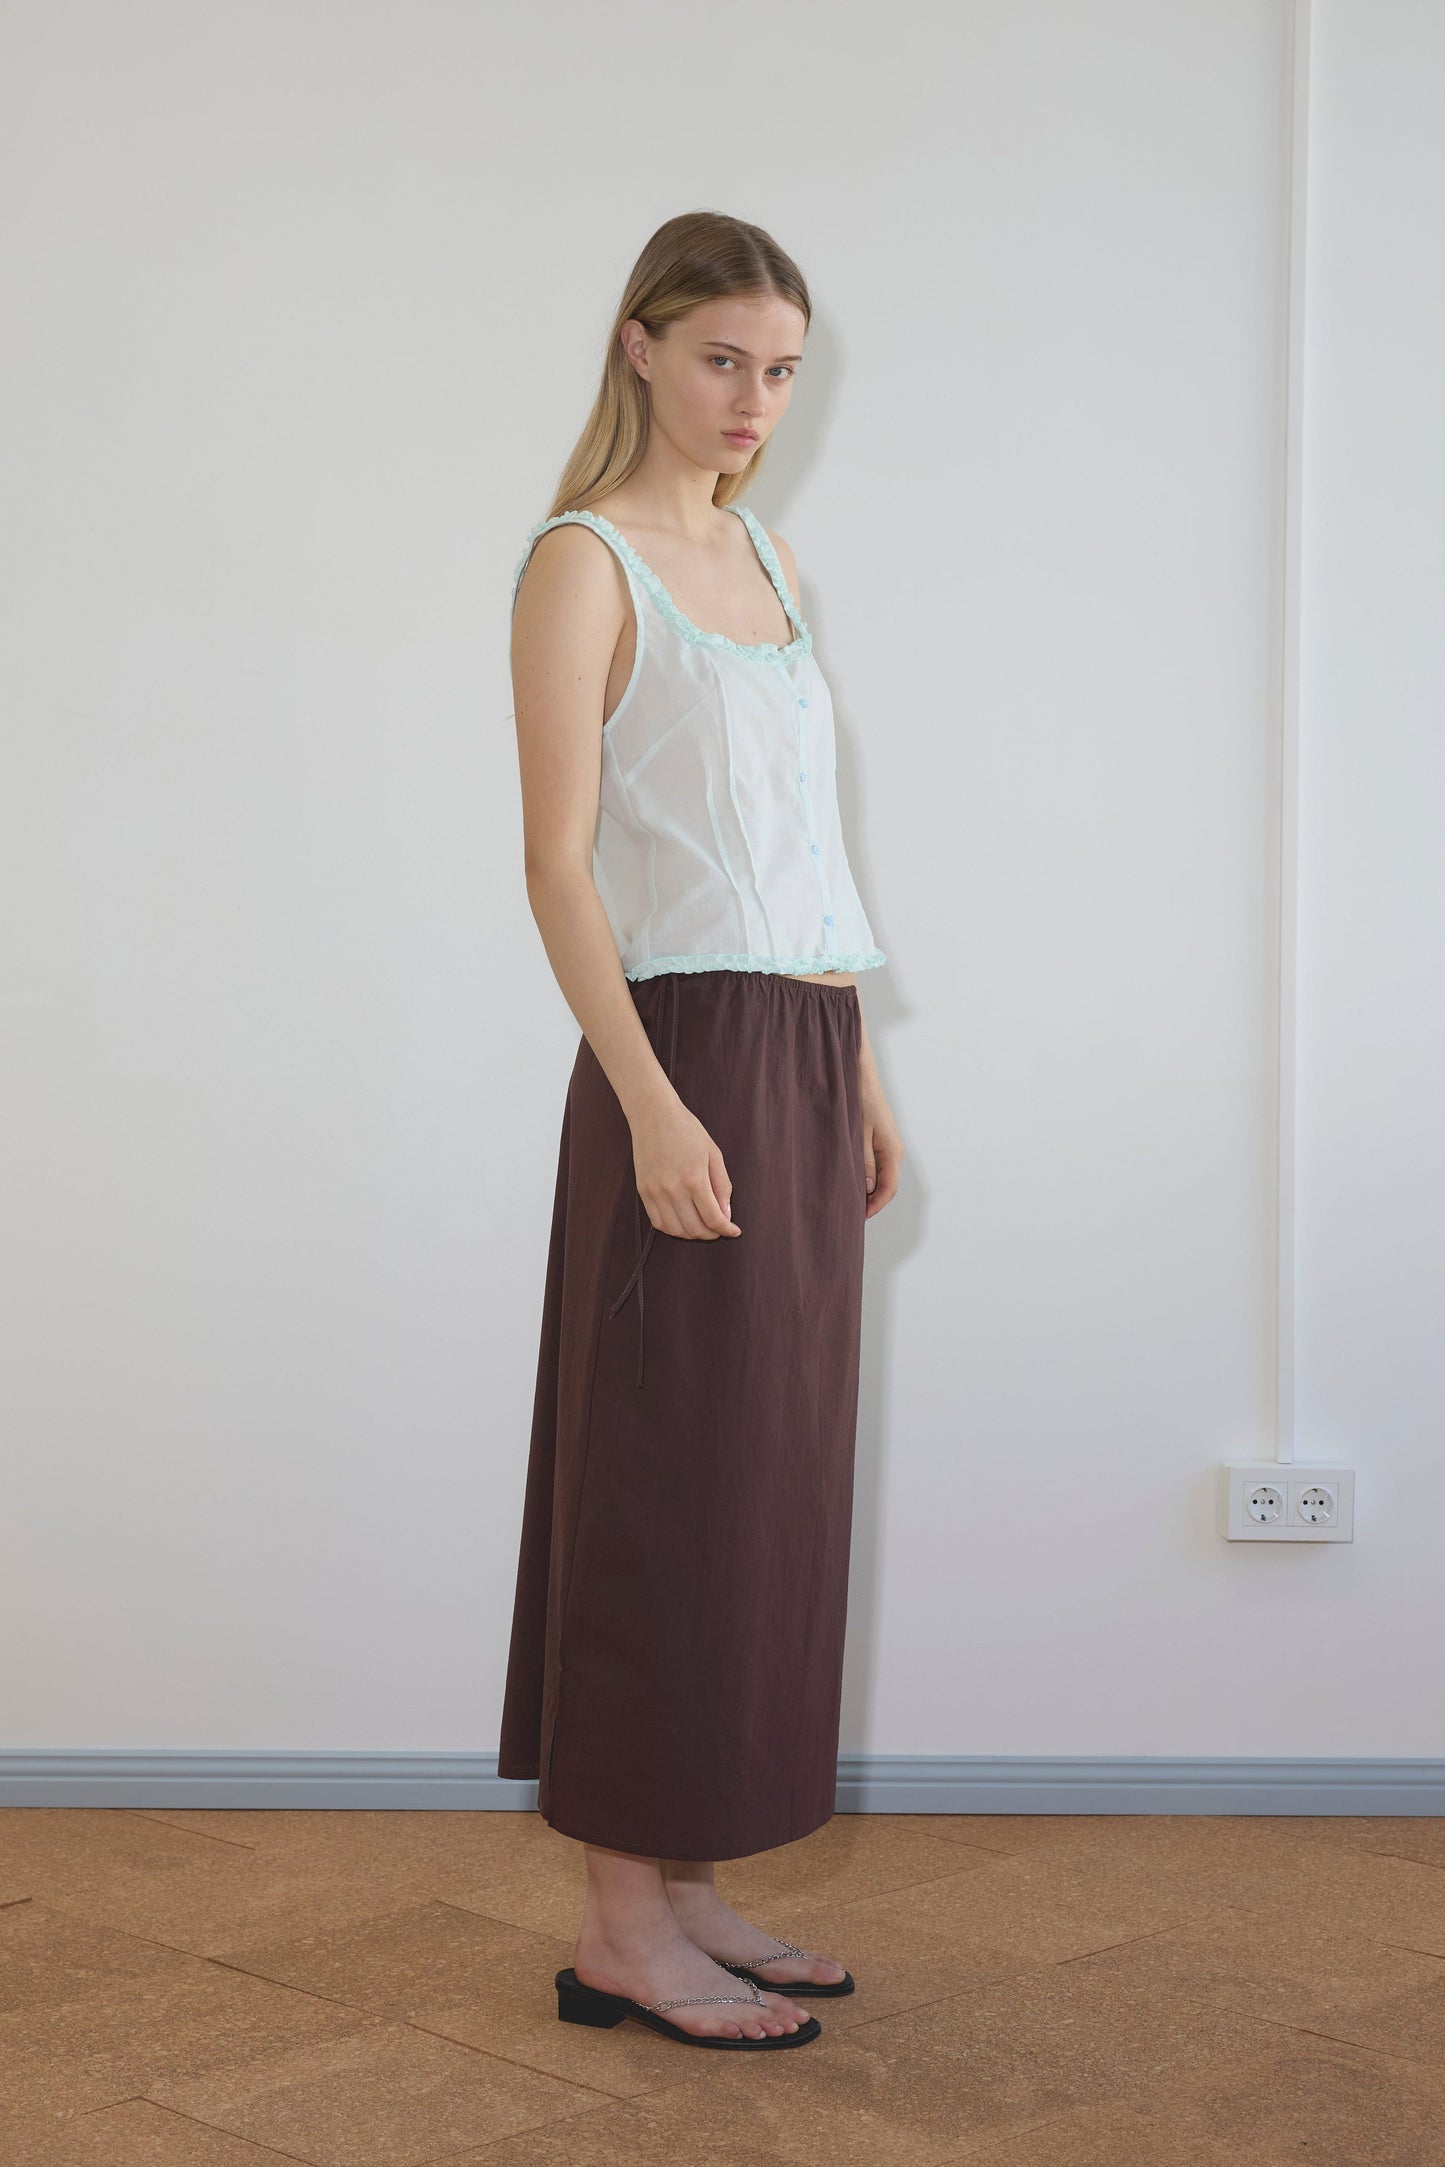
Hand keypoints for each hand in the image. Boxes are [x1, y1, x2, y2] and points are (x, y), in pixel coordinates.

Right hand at [630, 1094, 741, 1239]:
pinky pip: (658, 1222)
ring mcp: (655, 1192)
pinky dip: (673, 1229)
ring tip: (702, 1226)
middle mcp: (673, 1190)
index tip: (734, 1231)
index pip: (713, 1218)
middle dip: (711, 1234)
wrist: (654, 1115)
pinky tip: (683, 1222)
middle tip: (719, 1229)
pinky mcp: (643, 1192)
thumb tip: (726, 1214)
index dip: (726, 1229)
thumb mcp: (714, 1154)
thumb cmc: (687, 1130)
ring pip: (675, 1230)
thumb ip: (722, 1186)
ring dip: (692, 1234)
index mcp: (694, 1179)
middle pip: (695, 1229)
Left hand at [861, 1084, 902, 1219]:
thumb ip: (864, 1162)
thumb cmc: (858, 1101)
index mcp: (892, 1151)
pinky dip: (869, 1177)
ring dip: (870, 1190)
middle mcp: (895, 1150)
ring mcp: (890, 1145)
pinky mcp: (882, 1140)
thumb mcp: (857, 1134)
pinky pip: (879, 1165)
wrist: (860, 1076)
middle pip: (888, 1185)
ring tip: (851, 1200)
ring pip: (884, 1176)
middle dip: (873, 1202)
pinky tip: (855, 1180)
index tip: (860, 1216)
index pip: (889, 1188)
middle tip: (852, 1213)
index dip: (876, 1205)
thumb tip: (868, 1188)